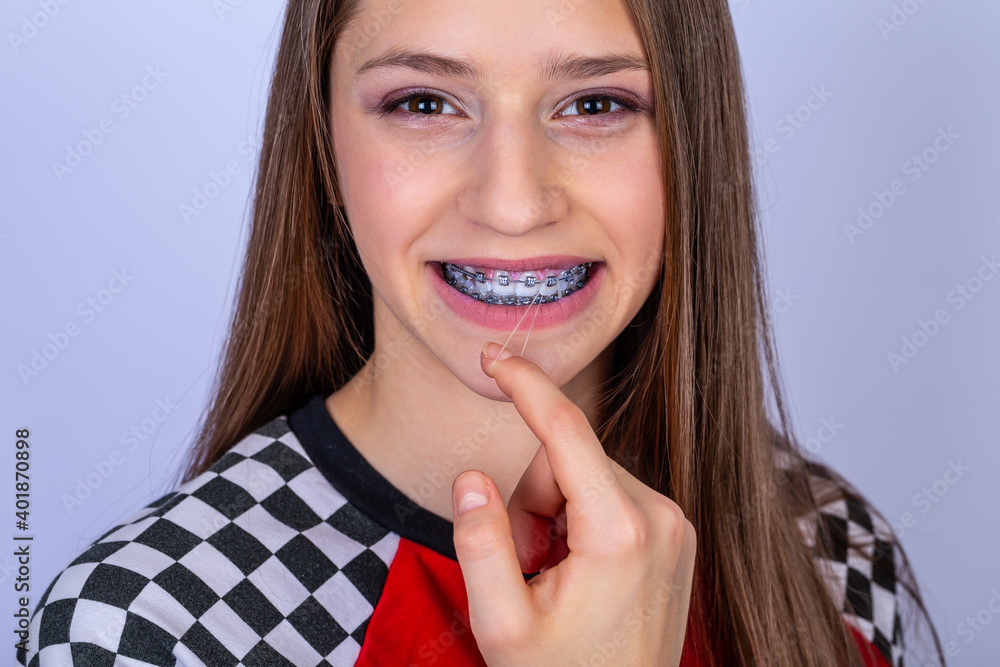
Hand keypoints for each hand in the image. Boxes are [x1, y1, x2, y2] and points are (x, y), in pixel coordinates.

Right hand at [450, 342, 696, 665]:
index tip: (495, 357)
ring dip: (552, 512)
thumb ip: (480, 546)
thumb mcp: (502, 626)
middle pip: (567, 457)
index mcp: (621, 532)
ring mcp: (673, 523)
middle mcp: (660, 516)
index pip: (567, 430)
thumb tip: (471, 479)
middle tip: (526, 562)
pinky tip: (576, 570)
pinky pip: (608, 493)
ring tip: (552, 574)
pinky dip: (578, 519)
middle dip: (531, 498)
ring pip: (585, 474)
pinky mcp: (672, 531)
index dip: (525, 386)